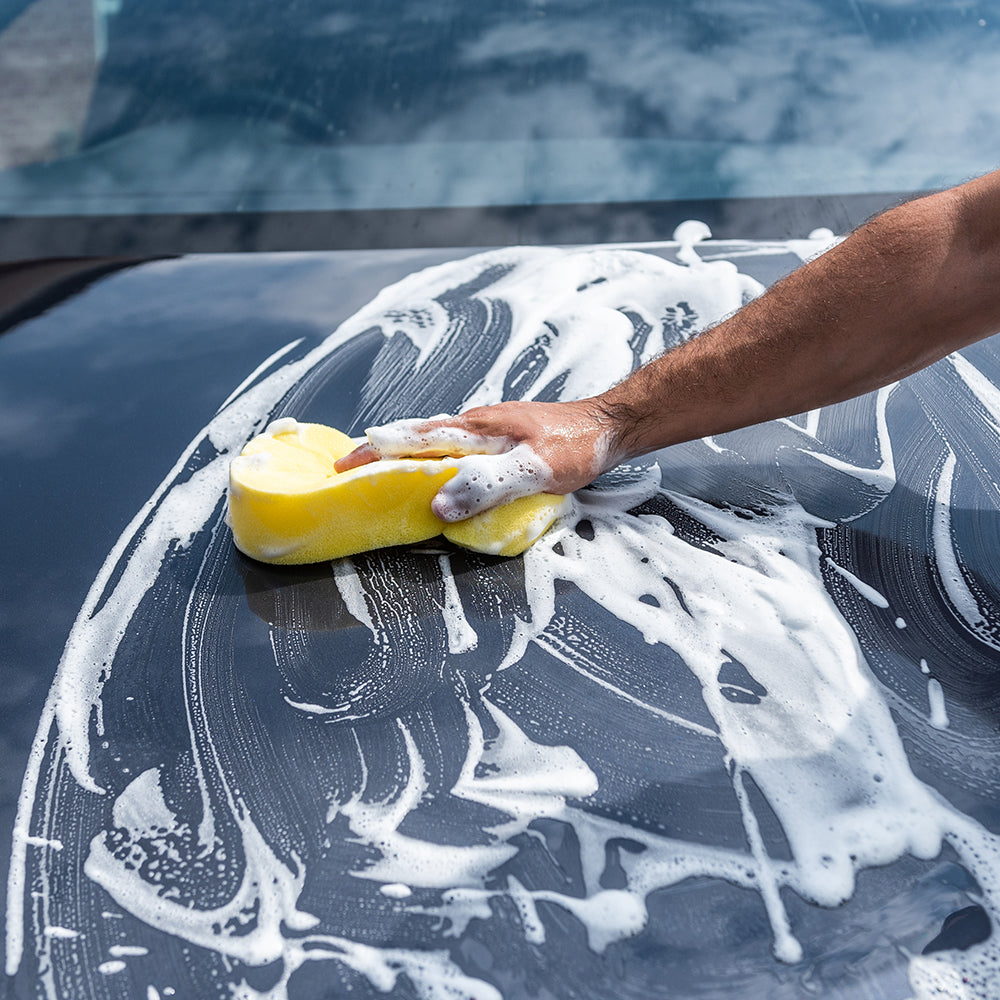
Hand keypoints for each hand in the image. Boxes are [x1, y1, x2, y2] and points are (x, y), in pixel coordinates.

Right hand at [334, 399, 617, 520]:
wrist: (611, 424)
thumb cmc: (576, 446)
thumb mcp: (533, 470)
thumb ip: (486, 486)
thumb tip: (438, 506)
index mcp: (476, 428)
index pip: (415, 438)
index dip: (377, 452)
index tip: (343, 464)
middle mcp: (477, 422)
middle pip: (418, 434)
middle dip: (383, 449)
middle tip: (352, 466)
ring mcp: (491, 426)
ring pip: (437, 437)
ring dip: (408, 451)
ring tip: (385, 467)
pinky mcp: (505, 434)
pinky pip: (458, 444)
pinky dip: (436, 455)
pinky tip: (442, 468)